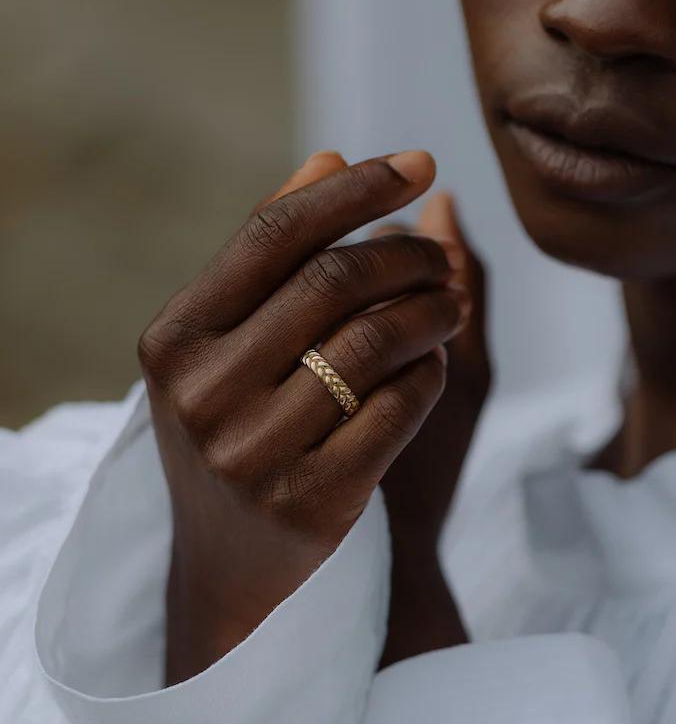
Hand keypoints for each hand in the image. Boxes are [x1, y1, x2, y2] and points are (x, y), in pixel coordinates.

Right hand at [137, 149, 470, 684]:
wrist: (232, 567)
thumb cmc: (237, 433)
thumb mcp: (228, 348)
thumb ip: (274, 257)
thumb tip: (329, 156)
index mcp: (173, 340)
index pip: (273, 234)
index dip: (354, 189)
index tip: (419, 162)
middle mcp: (202, 394)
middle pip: (332, 281)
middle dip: (408, 255)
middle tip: (441, 260)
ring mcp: (253, 454)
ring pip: (375, 342)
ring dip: (434, 309)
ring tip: (453, 304)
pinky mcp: (311, 504)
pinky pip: (399, 408)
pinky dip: (432, 372)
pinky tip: (437, 363)